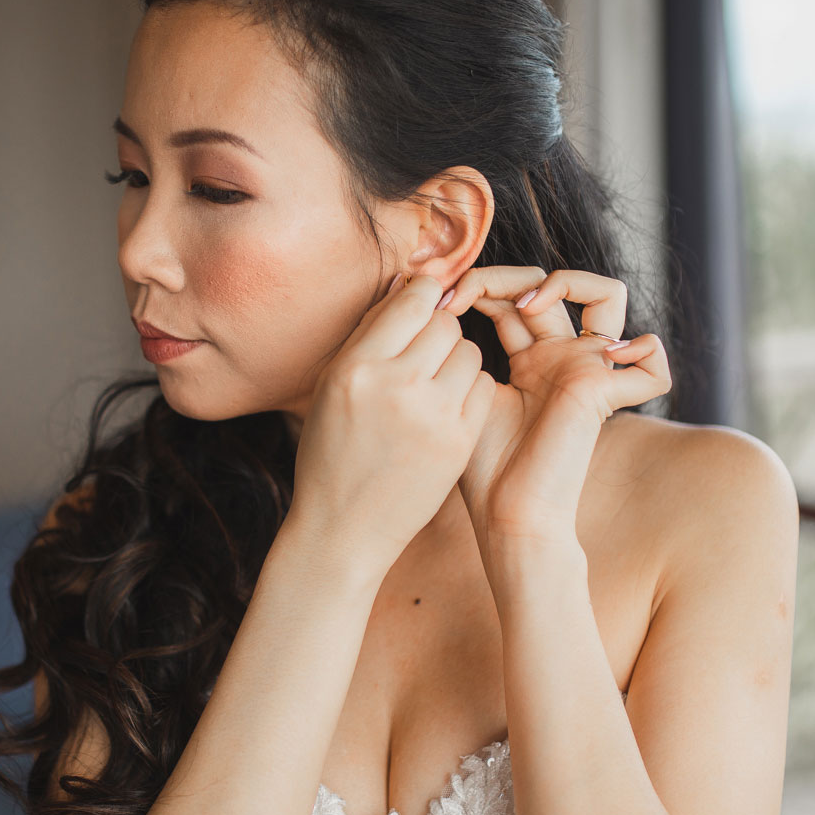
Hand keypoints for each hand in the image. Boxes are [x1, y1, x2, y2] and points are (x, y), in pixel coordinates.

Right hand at [288, 271, 495, 572]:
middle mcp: (396, 386)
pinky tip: (446, 407)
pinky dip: (469, 390)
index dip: (422, 295)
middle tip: (423, 352)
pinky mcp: (460, 442)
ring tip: (432, 383)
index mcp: (356, 368)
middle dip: (438, 329)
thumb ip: (368, 336)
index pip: (412, 299)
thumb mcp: (330, 387)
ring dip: (456, 359)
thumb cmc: (332, 453)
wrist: (344, 529)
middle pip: (445, 323)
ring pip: (470, 352)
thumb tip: (407, 285)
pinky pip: (484, 387)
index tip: (422, 304)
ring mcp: (433, 416)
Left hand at [433, 266, 671, 541]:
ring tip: (529, 304)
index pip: (512, 295)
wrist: (507, 515)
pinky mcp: (603, 390)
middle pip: (551, 283)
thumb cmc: (483, 467)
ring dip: (570, 280)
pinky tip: (609, 354)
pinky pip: (652, 362)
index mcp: (529, 358)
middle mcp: (562, 358)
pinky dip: (646, 351)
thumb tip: (430, 296)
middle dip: (503, 276)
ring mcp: (587, 371)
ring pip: (608, 294)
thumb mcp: (465, 392)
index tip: (436, 303)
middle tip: (462, 297)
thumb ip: (460, 347)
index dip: (476, 284)